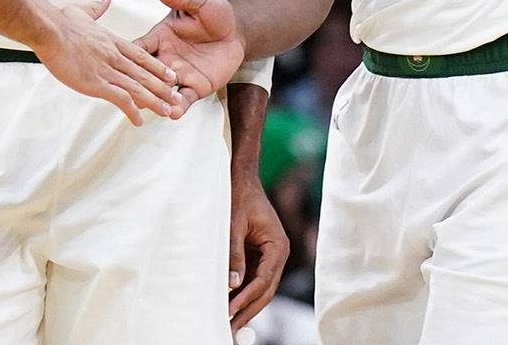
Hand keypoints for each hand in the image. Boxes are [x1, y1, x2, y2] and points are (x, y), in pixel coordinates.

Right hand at [35, 0, 181, 125]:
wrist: (49, 30)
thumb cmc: (61, 21)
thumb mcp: (83, 9)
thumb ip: (97, 6)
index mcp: (112, 41)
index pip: (141, 55)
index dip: (157, 66)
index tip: (169, 74)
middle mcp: (114, 56)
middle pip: (144, 74)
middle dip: (162, 87)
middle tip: (176, 98)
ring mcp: (107, 70)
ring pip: (138, 88)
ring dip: (154, 101)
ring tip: (166, 112)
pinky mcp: (97, 83)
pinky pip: (120, 99)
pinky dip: (131, 111)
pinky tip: (138, 120)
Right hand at [134, 0, 243, 109]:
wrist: (237, 31)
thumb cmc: (214, 12)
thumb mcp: (197, 1)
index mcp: (160, 37)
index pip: (139, 48)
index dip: (128, 56)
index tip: (115, 63)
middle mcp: (165, 58)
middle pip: (146, 74)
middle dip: (139, 83)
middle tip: (131, 93)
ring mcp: (179, 75)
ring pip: (163, 90)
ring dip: (157, 99)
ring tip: (154, 107)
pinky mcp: (196, 86)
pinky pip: (185, 99)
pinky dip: (179, 107)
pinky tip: (174, 113)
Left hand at [228, 176, 288, 329]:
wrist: (242, 178)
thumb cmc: (239, 197)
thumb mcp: (233, 224)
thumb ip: (234, 254)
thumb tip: (232, 284)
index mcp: (278, 246)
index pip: (264, 280)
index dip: (247, 298)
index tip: (230, 311)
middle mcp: (279, 254)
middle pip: (266, 290)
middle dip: (248, 310)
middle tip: (231, 329)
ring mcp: (271, 256)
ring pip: (261, 288)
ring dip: (246, 304)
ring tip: (229, 322)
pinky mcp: (260, 256)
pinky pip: (254, 279)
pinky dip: (243, 292)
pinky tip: (229, 304)